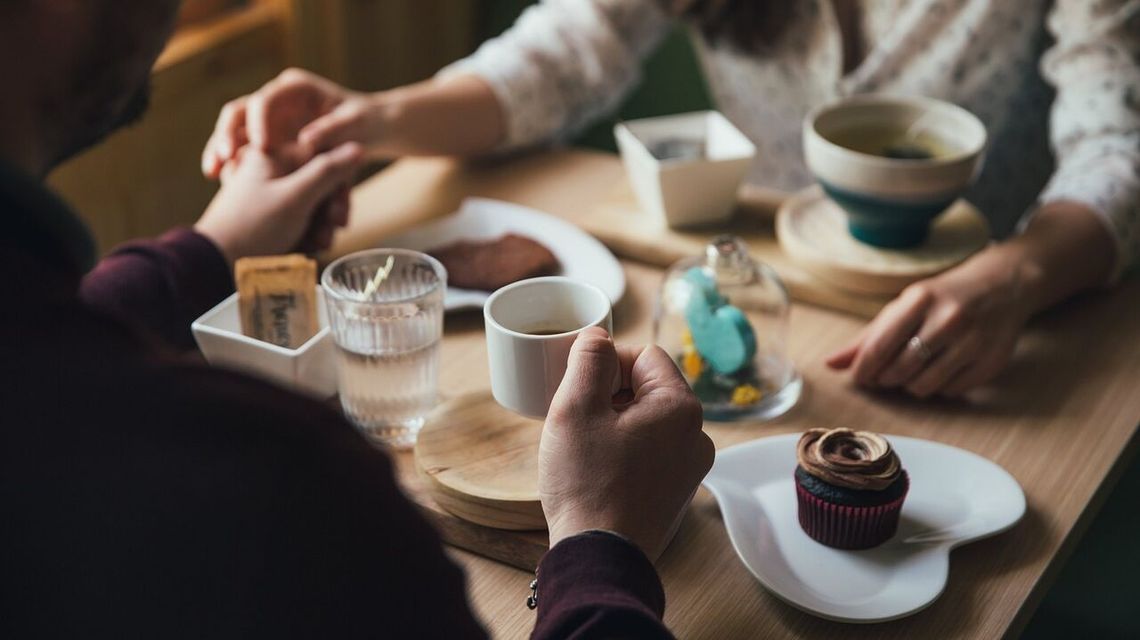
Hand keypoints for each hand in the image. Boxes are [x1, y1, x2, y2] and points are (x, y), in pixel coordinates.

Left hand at [195, 142, 361, 263]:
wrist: (215, 262)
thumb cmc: (253, 227)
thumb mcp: (296, 197)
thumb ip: (328, 171)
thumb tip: (357, 146)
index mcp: (273, 154)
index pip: (322, 157)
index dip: (337, 185)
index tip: (338, 211)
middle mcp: (271, 170)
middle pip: (319, 183)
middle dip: (328, 211)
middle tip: (330, 233)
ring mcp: (269, 193)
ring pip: (311, 204)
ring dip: (320, 226)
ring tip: (316, 246)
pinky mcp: (268, 215)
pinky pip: (298, 219)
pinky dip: (306, 233)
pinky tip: (306, 248)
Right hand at [201, 68, 384, 179]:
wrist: (373, 129)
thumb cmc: (367, 121)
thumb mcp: (356, 124)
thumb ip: (333, 129)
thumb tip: (307, 139)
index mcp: (296, 88)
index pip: (266, 99)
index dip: (259, 122)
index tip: (261, 147)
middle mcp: (278, 100)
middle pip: (240, 113)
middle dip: (226, 135)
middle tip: (222, 160)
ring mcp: (270, 120)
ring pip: (235, 132)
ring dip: (221, 150)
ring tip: (212, 173)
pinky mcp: (269, 140)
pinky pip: (242, 150)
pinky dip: (232, 164)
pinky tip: (221, 180)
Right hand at [540, 327, 714, 560]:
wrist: (598, 557)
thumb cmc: (587, 484)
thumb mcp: (575, 408)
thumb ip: (588, 359)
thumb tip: (597, 336)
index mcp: (680, 407)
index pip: (644, 355)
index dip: (606, 364)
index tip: (579, 388)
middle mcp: (697, 435)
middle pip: (647, 388)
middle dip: (609, 395)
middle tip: (577, 420)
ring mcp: (690, 467)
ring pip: (647, 421)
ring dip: (614, 423)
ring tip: (585, 448)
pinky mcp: (676, 491)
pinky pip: (650, 451)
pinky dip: (624, 451)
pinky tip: (597, 471)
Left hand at [826, 248, 1033, 397]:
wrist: (1004, 286)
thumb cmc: (942, 298)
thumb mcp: (904, 306)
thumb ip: (867, 337)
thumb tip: (830, 364)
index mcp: (921, 299)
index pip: (879, 346)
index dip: (863, 369)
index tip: (858, 377)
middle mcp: (949, 319)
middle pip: (899, 370)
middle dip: (885, 378)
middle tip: (886, 373)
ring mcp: (974, 342)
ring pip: (924, 386)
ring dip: (910, 386)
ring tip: (913, 370)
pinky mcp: (991, 362)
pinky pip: (950, 391)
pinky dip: (938, 387)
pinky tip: (941, 369)